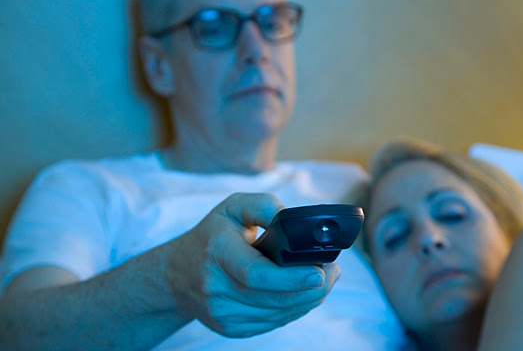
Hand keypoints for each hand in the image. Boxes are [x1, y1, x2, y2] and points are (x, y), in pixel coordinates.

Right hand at [165, 193, 339, 337]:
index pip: (256, 274)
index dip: (291, 278)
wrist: (176, 275)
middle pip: (276, 299)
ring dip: (309, 298)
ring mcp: (223, 314)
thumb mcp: (232, 207)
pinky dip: (295, 307)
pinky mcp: (232, 328)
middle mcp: (217, 289)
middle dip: (314, 286)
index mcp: (217, 253)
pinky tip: (302, 291)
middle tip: (333, 270)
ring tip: (323, 277)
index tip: (319, 272)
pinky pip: (275, 322)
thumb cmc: (211, 235)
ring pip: (280, 313)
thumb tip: (295, 219)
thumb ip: (264, 206)